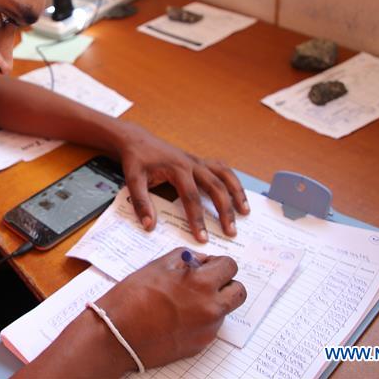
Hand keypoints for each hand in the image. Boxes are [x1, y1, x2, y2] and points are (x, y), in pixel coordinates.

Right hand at [96, 249, 246, 369]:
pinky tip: (178, 317)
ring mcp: (208, 329)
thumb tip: (202, 261)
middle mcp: (211, 308)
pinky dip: (200, 320)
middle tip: (207, 282)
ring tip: (185, 301)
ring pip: (224, 310)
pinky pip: (210, 327)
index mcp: (202, 283)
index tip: (208, 266)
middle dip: (226, 283)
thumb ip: (187, 259)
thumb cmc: (133, 297)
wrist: (118, 333)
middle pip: (238, 292)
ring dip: (213, 302)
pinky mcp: (200, 344)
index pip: (230, 266)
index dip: (218, 264)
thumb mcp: (159, 265)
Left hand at [115, 122, 248, 240]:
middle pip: (215, 187)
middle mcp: (192, 163)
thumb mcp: (133, 179)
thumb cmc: (136, 160)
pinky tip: (238, 194)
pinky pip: (221, 169)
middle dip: (225, 210)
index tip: (202, 238)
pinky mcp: (199, 161)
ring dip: (237, 193)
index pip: (191, 197)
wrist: (137, 140)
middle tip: (231, 231)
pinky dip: (232, 180)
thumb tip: (149, 225)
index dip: (197, 219)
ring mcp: (198, 161)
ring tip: (245, 212)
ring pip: (224, 175)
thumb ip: (141, 202)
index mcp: (177, 168)